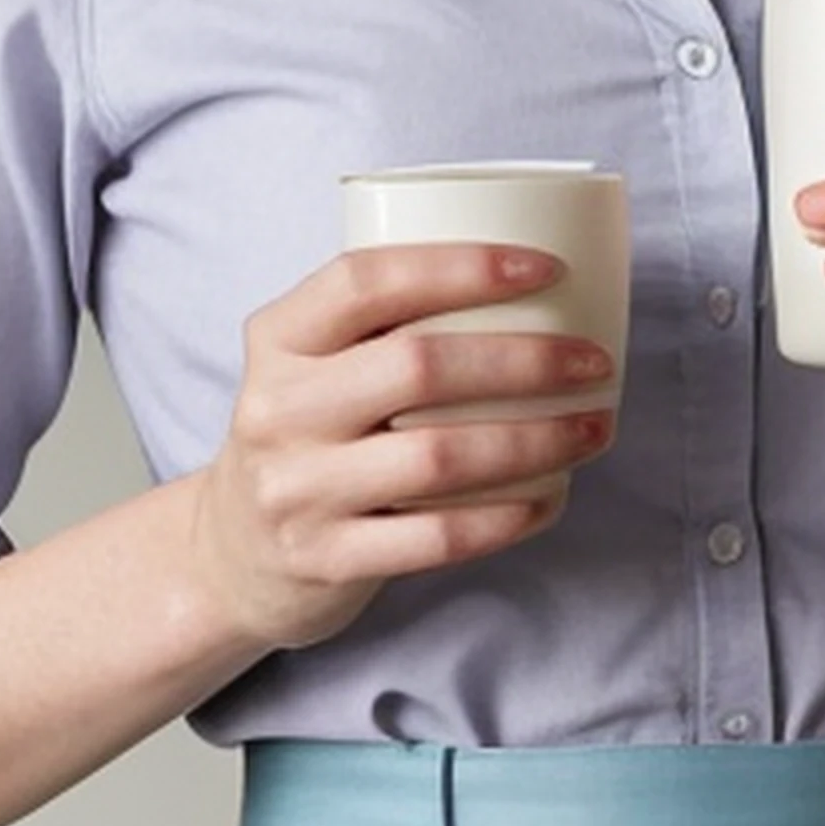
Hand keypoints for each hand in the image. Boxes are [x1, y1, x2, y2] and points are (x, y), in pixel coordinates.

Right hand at [188, 244, 614, 658]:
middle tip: (592, 362)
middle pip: (418, 366)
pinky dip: (506, 516)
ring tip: (593, 428)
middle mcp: (279, 409)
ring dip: (535, 440)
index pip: (368, 280)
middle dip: (525, 360)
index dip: (462, 266)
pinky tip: (550, 497)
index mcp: (278, 339)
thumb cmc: (308, 435)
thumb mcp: (312, 365)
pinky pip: (436, 536)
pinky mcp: (325, 559)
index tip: (545, 269)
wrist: (230, 553)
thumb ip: (384, 324)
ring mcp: (297, 489)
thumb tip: (534, 287)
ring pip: (439, 456)